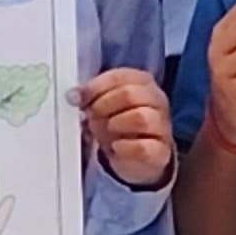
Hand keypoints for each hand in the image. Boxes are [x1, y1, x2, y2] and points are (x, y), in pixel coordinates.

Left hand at [81, 67, 177, 192]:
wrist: (136, 157)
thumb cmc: (119, 125)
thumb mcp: (105, 105)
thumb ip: (91, 96)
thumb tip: (74, 96)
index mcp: (142, 82)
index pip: (119, 77)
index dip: (95, 88)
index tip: (79, 99)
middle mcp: (156, 100)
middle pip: (129, 95)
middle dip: (103, 106)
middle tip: (91, 116)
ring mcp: (161, 126)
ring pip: (140, 119)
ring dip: (115, 125)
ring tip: (107, 131)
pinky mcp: (160, 151)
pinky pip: (143, 147)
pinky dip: (124, 148)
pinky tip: (116, 147)